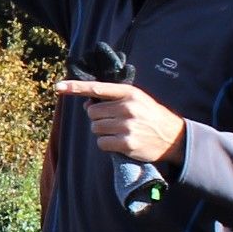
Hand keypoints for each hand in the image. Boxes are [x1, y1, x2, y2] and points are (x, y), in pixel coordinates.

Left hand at [53, 79, 186, 168]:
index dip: (76, 87)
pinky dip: (107, 144)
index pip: (98, 88)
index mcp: (129, 93)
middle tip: (114, 122)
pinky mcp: (126, 143)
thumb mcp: (138, 100)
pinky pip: (102, 143)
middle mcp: (127, 107)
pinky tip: (120, 143)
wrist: (174, 138)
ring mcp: (127, 126)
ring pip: (95, 128)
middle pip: (92, 113)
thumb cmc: (151, 117)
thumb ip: (114, 98)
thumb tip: (87, 103)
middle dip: (98, 118)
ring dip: (102, 132)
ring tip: (119, 132)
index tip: (58, 86)